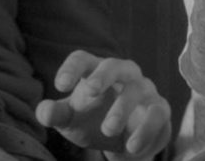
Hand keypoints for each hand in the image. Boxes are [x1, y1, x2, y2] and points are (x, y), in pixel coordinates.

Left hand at [34, 50, 171, 160]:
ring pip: (136, 89)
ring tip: (108, 130)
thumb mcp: (71, 121)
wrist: (124, 143)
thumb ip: (56, 114)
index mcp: (94, 71)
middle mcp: (121, 74)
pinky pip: (157, 113)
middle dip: (103, 75)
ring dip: (122, 108)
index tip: (60, 85)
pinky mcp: (160, 108)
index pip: (83, 60)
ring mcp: (143, 89)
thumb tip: (44, 112)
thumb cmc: (92, 122)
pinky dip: (145, 129)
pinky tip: (131, 146)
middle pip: (114, 64)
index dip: (72, 68)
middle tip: (91, 90)